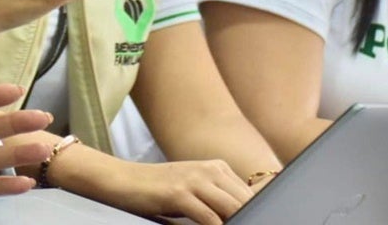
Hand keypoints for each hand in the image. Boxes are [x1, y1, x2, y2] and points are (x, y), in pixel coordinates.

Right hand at [89, 159, 253, 224]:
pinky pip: (209, 218)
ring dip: (238, 224)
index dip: (259, 214)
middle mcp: (210, 170)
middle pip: (245, 202)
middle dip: (252, 219)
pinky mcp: (179, 193)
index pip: (250, 196)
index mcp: (217, 168)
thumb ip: (216, 201)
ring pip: (231, 209)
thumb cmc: (157, 191)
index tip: (265, 222)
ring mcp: (195, 180)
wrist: (122, 180)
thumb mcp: (193, 190)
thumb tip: (239, 217)